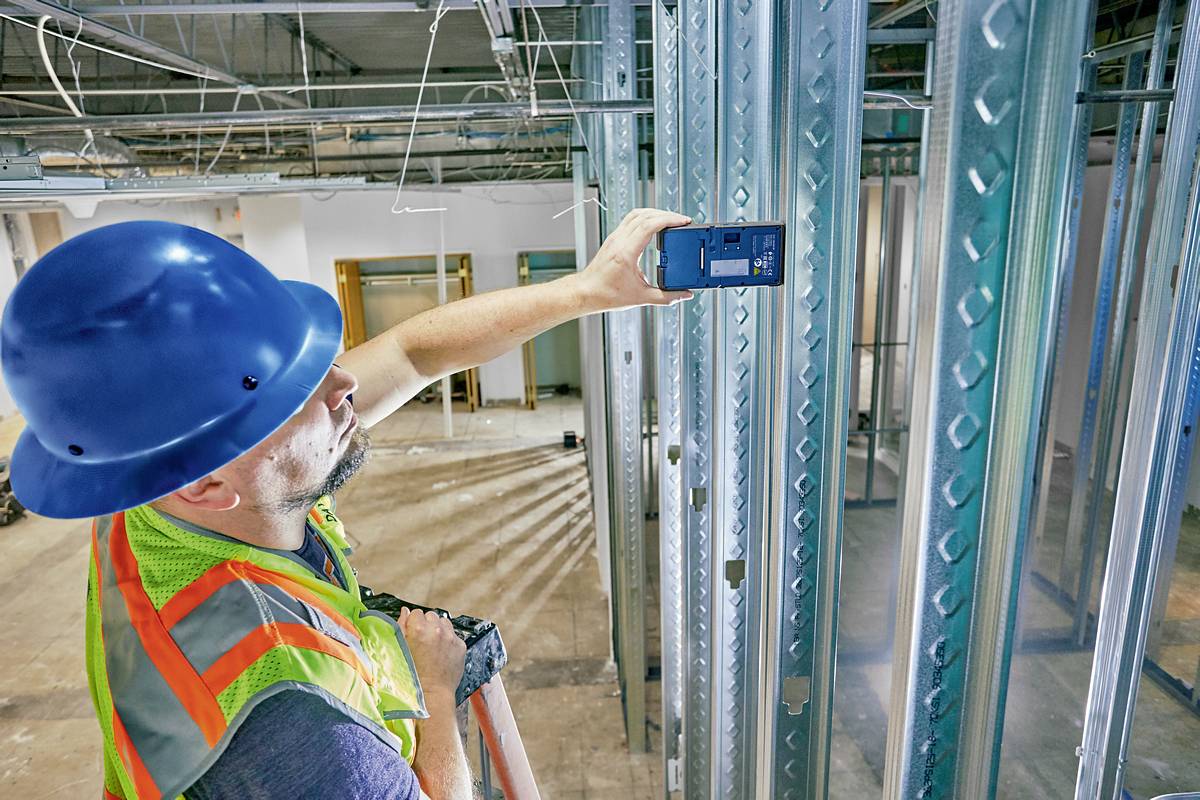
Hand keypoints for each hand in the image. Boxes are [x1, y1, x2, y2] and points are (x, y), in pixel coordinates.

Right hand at [398, 607, 465, 702]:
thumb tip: (405, 612)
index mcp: (418, 629)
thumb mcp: (399, 650)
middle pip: (430, 616)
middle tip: (421, 642)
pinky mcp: (460, 645)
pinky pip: (453, 635)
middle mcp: (436, 630)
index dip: (412, 624)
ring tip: (432, 646)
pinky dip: (448, 641)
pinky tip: (441, 653)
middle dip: (426, 625)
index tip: (412, 634)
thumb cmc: (412, 676)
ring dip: (438, 630)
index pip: (416, 613)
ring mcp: (450, 637)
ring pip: (444, 622)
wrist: (431, 694)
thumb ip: (401, 627)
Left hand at [573, 208, 693, 311]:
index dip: (669, 220)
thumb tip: (684, 294)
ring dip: (655, 212)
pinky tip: (654, 224)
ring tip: (670, 219)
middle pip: (645, 215)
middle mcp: (619, 240)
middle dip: (667, 214)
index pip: (649, 225)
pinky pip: (630, 219)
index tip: (683, 221)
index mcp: (626, 253)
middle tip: (682, 220)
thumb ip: (666, 297)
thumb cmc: (607, 295)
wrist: (586, 293)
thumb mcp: (641, 298)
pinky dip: (645, 216)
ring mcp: (615, 237)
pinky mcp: (613, 238)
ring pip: (637, 213)